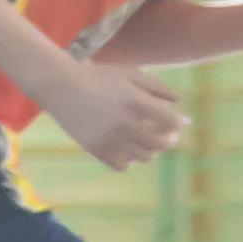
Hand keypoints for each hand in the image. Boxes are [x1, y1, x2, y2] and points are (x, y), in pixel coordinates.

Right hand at [40, 57, 190, 170]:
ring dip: (150, 149)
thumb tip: (180, 101)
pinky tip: (127, 148)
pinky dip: (129, 160)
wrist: (62, 84)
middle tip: (168, 137)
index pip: (171, 122)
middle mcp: (124, 123)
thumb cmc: (100, 77)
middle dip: (169, 140)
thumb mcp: (131, 74)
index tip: (177, 122)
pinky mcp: (95, 149)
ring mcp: (109, 138)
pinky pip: (123, 166)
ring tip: (145, 139)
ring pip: (144, 157)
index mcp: (135, 102)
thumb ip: (158, 88)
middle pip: (161, 144)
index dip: (178, 124)